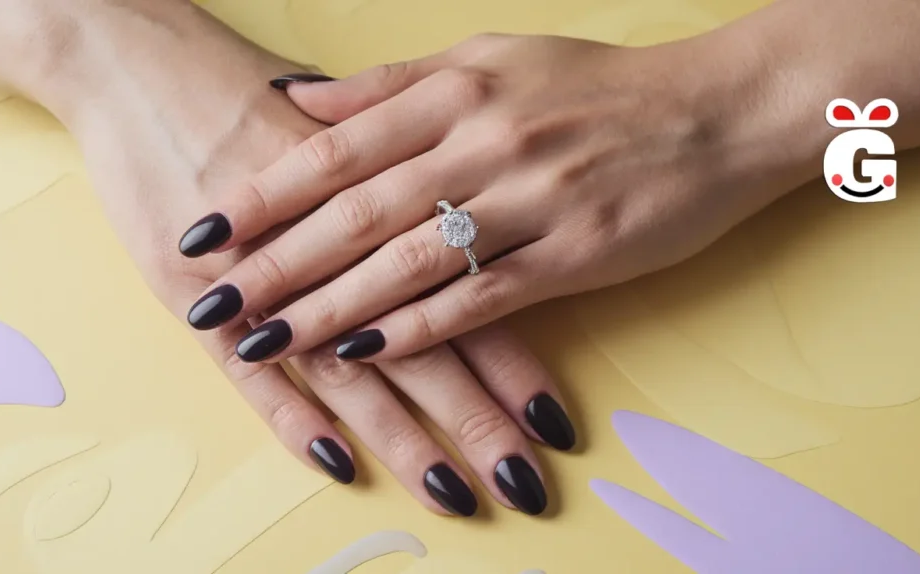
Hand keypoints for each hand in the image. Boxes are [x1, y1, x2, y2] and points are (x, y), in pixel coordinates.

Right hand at [46, 3, 573, 515]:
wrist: (139, 69)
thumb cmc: (244, 97)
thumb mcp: (341, 125)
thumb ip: (404, 180)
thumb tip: (469, 212)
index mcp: (380, 202)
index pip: (462, 296)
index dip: (513, 363)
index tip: (556, 422)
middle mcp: (333, 248)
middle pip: (419, 344)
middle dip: (477, 419)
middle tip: (525, 483)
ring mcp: (264, 279)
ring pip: (348, 370)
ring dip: (403, 438)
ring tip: (453, 494)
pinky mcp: (197, 300)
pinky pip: (249, 371)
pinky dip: (293, 416)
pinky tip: (336, 463)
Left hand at [179, 32, 817, 362]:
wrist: (715, 112)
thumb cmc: (595, 86)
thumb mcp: (490, 59)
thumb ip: (393, 84)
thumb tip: (300, 101)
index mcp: (457, 91)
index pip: (337, 149)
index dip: (264, 194)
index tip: (205, 231)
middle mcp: (485, 142)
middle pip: (358, 212)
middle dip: (277, 264)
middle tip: (212, 304)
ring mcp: (531, 199)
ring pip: (410, 260)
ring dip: (332, 307)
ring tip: (270, 341)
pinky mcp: (575, 253)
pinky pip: (483, 297)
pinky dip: (421, 326)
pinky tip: (368, 352)